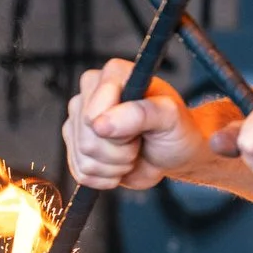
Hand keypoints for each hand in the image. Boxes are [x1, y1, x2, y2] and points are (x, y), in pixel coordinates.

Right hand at [65, 60, 202, 190]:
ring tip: (133, 152)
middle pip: (87, 137)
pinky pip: (81, 172)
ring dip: (115, 164)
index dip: (119, 128)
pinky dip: (107, 176)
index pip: (94, 111)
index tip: (141, 126)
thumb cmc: (176, 129)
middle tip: (139, 140)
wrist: (175, 154)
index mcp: (113, 75)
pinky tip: (121, 164)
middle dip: (120, 150)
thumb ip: (141, 113)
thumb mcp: (170, 117)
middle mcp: (89, 95)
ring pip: (83, 157)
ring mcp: (79, 122)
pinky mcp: (76, 148)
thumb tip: (101, 124)